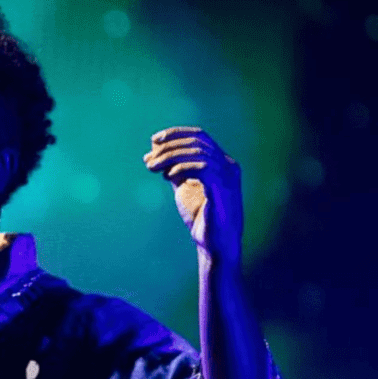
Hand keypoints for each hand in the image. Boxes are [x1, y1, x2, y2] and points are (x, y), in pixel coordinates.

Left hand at [143, 127, 243, 267]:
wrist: (214, 245)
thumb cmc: (200, 217)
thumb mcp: (183, 187)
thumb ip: (172, 169)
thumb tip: (151, 153)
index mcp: (221, 162)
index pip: (200, 136)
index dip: (176, 134)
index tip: (154, 139)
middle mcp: (228, 165)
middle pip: (197, 142)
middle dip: (169, 146)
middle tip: (149, 159)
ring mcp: (228, 176)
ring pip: (198, 153)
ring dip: (170, 157)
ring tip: (152, 168)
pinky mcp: (223, 189)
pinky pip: (202, 168)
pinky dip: (182, 168)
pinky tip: (168, 176)